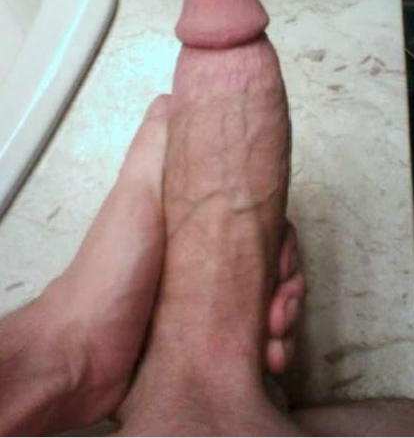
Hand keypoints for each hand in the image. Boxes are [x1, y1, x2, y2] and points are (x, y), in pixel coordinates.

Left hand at [0, 95, 303, 434]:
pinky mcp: (212, 330)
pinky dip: (270, 343)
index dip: (278, 237)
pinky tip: (269, 355)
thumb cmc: (115, 269)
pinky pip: (256, 332)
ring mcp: (211, 293)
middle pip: (270, 259)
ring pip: (269, 296)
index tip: (280, 260)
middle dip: (285, 284)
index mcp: (200, 222)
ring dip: (283, 317)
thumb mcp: (137, 193)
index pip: (258, 219)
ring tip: (275, 339)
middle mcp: (210, 255)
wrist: (88, 351)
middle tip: (280, 310)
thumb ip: (159, 148)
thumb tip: (178, 97)